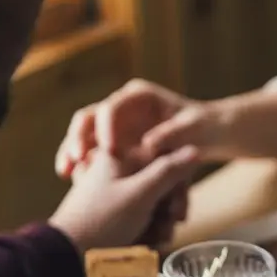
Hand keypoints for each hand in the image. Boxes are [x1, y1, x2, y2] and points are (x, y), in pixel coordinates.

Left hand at [49, 146, 198, 252]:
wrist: (66, 254)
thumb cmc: (102, 220)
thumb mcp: (140, 194)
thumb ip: (169, 171)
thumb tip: (195, 149)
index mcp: (120, 155)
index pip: (165, 158)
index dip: (178, 184)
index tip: (177, 208)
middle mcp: (118, 169)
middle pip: (161, 181)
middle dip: (169, 207)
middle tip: (170, 226)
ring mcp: (114, 191)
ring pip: (154, 200)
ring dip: (161, 222)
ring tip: (156, 239)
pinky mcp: (113, 211)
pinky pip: (140, 214)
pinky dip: (147, 228)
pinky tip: (147, 242)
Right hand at [55, 79, 217, 178]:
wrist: (210, 134)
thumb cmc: (205, 127)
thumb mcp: (194, 129)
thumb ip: (173, 133)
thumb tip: (148, 144)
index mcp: (139, 96)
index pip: (112, 107)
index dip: (107, 127)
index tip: (110, 150)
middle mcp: (123, 106)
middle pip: (89, 118)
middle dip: (78, 137)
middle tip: (75, 159)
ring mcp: (116, 124)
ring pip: (84, 134)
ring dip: (72, 151)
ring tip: (65, 173)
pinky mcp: (115, 142)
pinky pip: (91, 151)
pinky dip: (81, 163)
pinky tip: (73, 180)